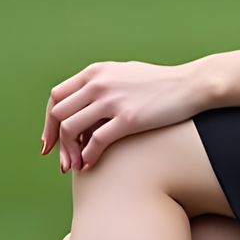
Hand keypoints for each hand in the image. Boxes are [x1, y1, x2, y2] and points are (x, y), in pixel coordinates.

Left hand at [40, 60, 207, 172]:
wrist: (190, 85)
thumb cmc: (159, 83)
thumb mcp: (122, 73)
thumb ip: (100, 83)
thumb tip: (81, 103)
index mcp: (95, 72)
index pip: (56, 97)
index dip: (48, 123)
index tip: (50, 143)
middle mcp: (99, 83)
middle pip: (58, 114)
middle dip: (56, 141)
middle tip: (62, 161)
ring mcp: (112, 100)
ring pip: (71, 128)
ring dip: (69, 152)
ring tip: (75, 166)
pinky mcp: (129, 118)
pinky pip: (96, 141)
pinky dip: (88, 156)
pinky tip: (90, 165)